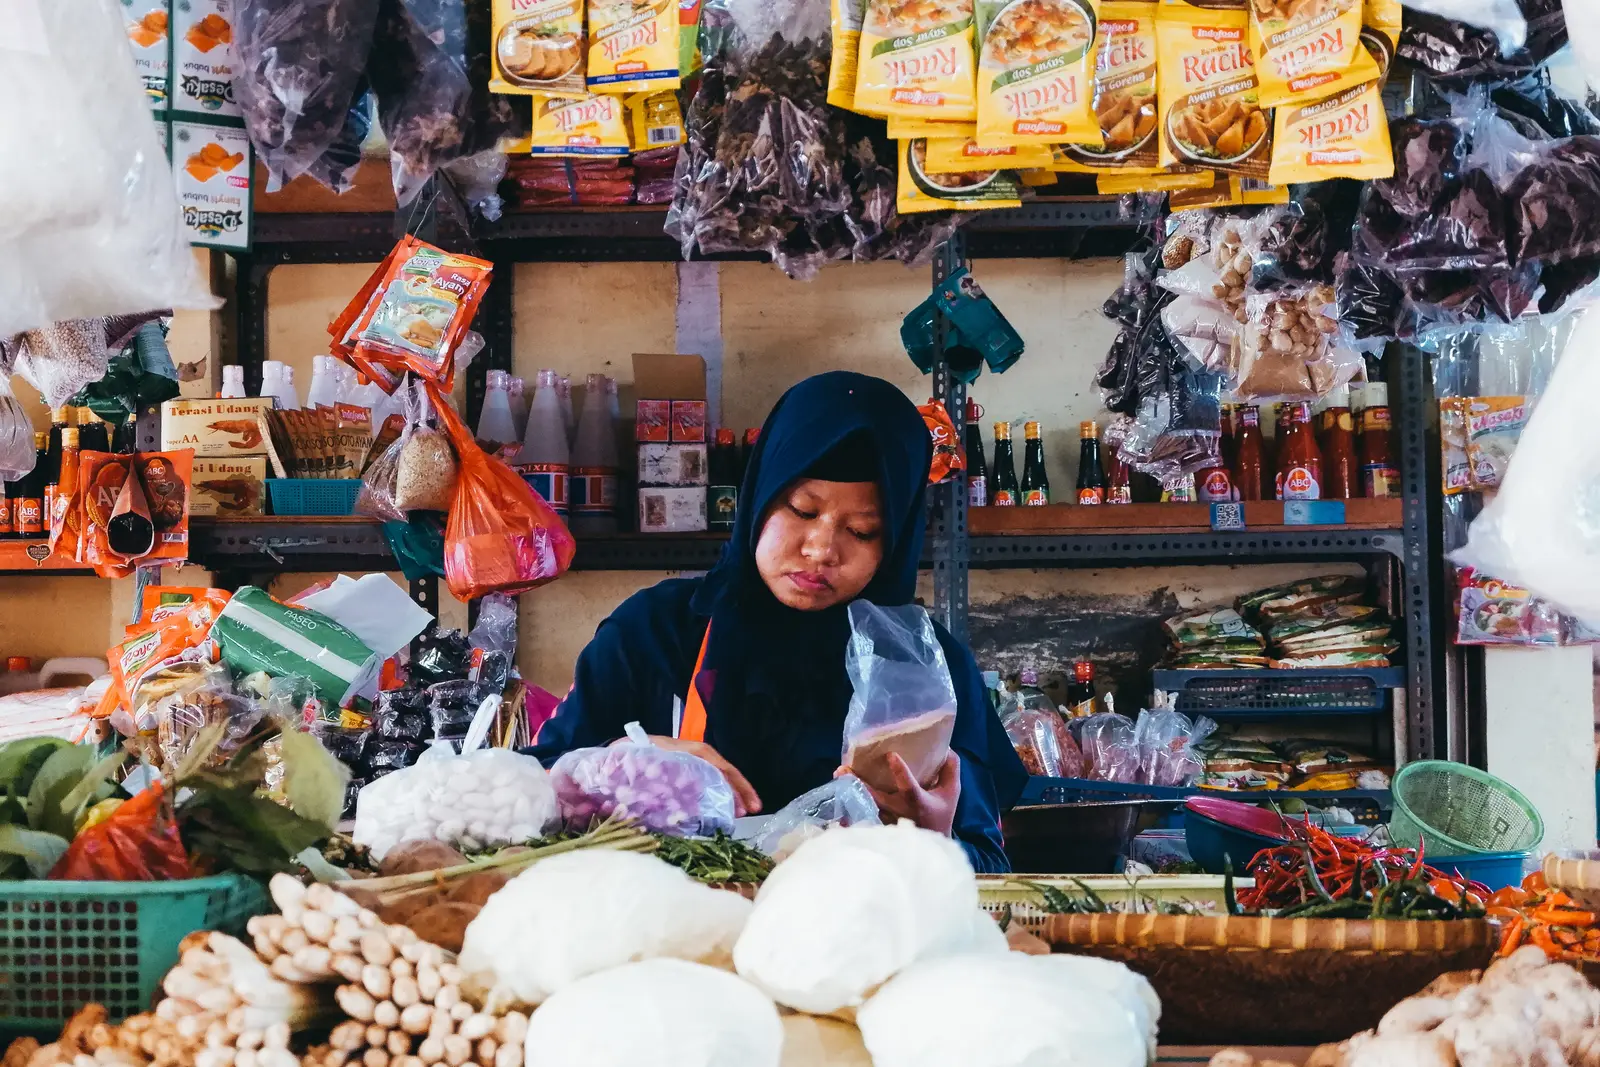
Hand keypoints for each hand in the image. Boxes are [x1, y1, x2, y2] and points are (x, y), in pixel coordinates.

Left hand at [627, 735, 762, 815]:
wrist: (616, 750)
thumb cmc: (629, 757)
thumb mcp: (643, 763)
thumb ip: (659, 776)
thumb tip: (676, 799)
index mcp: (686, 750)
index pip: (717, 765)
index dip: (733, 784)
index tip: (746, 802)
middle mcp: (693, 754)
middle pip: (723, 770)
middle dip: (740, 789)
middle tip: (754, 810)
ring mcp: (690, 763)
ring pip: (717, 776)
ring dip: (732, 792)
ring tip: (742, 812)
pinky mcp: (684, 773)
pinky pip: (707, 781)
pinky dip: (718, 794)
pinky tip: (724, 809)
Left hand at [843, 752, 960, 836]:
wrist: (933, 845)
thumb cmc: (941, 813)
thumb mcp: (951, 792)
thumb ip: (950, 769)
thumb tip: (945, 747)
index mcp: (917, 802)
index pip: (908, 786)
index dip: (900, 771)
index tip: (891, 755)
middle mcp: (899, 812)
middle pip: (876, 798)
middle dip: (859, 783)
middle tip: (842, 769)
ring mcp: (887, 821)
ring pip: (866, 807)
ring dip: (850, 792)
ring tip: (838, 775)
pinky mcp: (879, 827)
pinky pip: (862, 816)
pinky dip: (849, 808)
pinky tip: (838, 796)